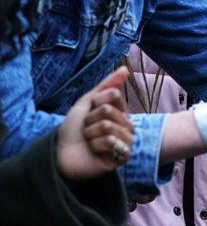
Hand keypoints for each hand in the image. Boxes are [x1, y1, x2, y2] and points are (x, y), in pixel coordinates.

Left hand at [56, 67, 133, 181]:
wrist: (60, 154)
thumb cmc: (73, 130)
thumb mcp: (87, 102)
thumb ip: (107, 85)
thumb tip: (125, 69)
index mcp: (120, 112)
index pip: (114, 95)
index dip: (96, 102)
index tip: (88, 113)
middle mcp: (126, 125)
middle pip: (109, 110)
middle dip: (91, 120)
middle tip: (86, 130)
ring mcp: (125, 141)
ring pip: (108, 126)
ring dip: (91, 134)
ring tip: (88, 141)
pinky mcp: (123, 156)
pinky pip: (111, 142)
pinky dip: (96, 145)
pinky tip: (94, 151)